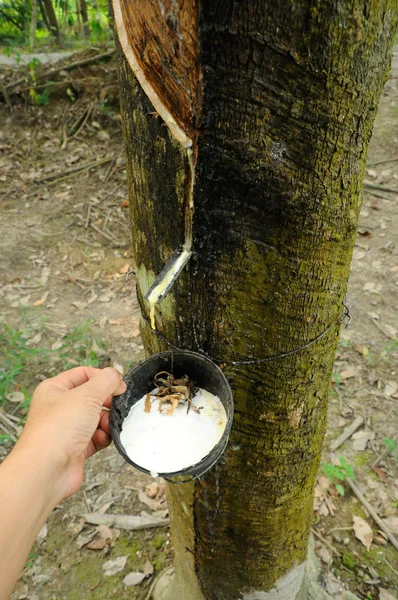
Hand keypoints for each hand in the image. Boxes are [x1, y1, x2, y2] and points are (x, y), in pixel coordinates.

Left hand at [16, 366, 125, 504]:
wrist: (47, 470)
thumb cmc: (57, 430)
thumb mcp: (87, 395)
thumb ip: (107, 380)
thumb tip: (117, 379)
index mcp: (55, 389)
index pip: (83, 374)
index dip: (102, 378)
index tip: (117, 385)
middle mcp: (60, 408)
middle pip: (93, 397)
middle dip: (107, 402)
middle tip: (114, 405)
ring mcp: (68, 428)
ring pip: (97, 417)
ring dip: (107, 421)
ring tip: (105, 425)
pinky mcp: (77, 447)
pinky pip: (98, 436)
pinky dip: (103, 437)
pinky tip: (99, 439)